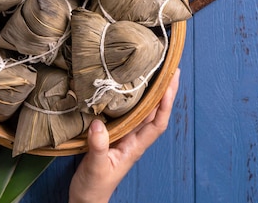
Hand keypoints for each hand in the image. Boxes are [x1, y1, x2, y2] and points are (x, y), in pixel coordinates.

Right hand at [68, 69, 180, 202]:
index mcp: (135, 147)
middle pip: (155, 112)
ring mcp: (125, 137)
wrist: (86, 200)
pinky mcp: (113, 135)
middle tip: (171, 68)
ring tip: (155, 72)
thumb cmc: (94, 187)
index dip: (166, 103)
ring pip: (142, 111)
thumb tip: (98, 124)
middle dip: (164, 91)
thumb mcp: (96, 167)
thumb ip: (98, 147)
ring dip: (151, 93)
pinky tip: (129, 88)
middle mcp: (133, 139)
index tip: (170, 83)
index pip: (157, 122)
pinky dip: (132, 100)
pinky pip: (127, 114)